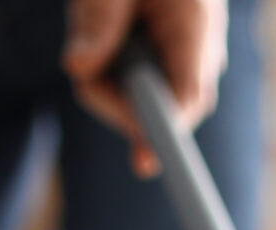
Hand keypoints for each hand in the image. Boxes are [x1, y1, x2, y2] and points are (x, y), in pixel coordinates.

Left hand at [65, 0, 228, 177]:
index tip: (145, 162)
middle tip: (83, 59)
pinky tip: (110, 36)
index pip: (186, 97)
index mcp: (195, 27)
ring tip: (101, 25)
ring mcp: (186, 64)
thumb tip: (77, 70)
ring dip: (106, 77)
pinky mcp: (169, 69)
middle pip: (159, 111)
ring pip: (138, 104)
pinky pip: (133, 92)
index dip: (165, 132)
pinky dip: (110, 72)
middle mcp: (198, 54)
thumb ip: (97, 21)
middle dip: (111, 96)